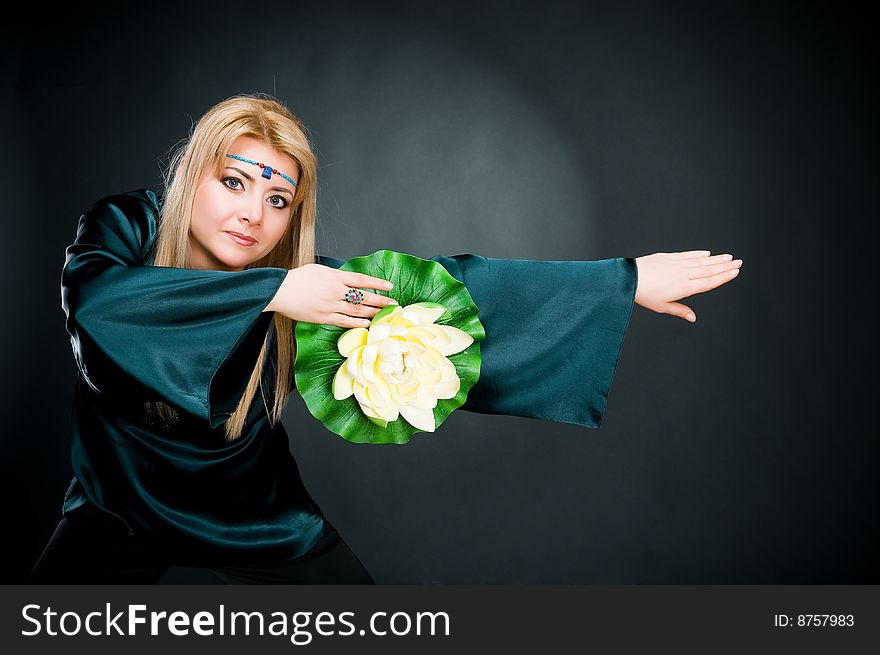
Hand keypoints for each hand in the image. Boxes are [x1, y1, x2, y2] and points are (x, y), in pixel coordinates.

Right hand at [265, 263, 397, 327]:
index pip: (362, 280)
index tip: (390, 287)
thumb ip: (336, 276)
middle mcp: (335, 291)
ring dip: (372, 313)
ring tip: (384, 315)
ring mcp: (330, 305)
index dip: (377, 284)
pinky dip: (357, 323)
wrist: (279, 290)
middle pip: (363, 297)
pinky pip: (345, 321)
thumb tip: (350, 281)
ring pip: (356, 311)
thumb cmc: (297, 278)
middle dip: (380, 301)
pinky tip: (367, 324)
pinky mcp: (324, 317)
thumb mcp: (319, 270)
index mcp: (335, 277)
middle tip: (393, 304)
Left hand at [634, 250, 741, 322]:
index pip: (709, 282)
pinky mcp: (668, 257)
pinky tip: (707, 253)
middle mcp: (682, 274)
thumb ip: (679, 311)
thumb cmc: (643, 294)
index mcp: (683, 288)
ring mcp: (676, 264)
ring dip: (715, 259)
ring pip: (700, 261)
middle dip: (725, 266)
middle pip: (708, 270)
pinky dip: (698, 254)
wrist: (627, 278)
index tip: (735, 272)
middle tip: (738, 262)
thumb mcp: (662, 307)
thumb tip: (693, 318)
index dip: (723, 277)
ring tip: (728, 257)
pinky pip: (687, 255)